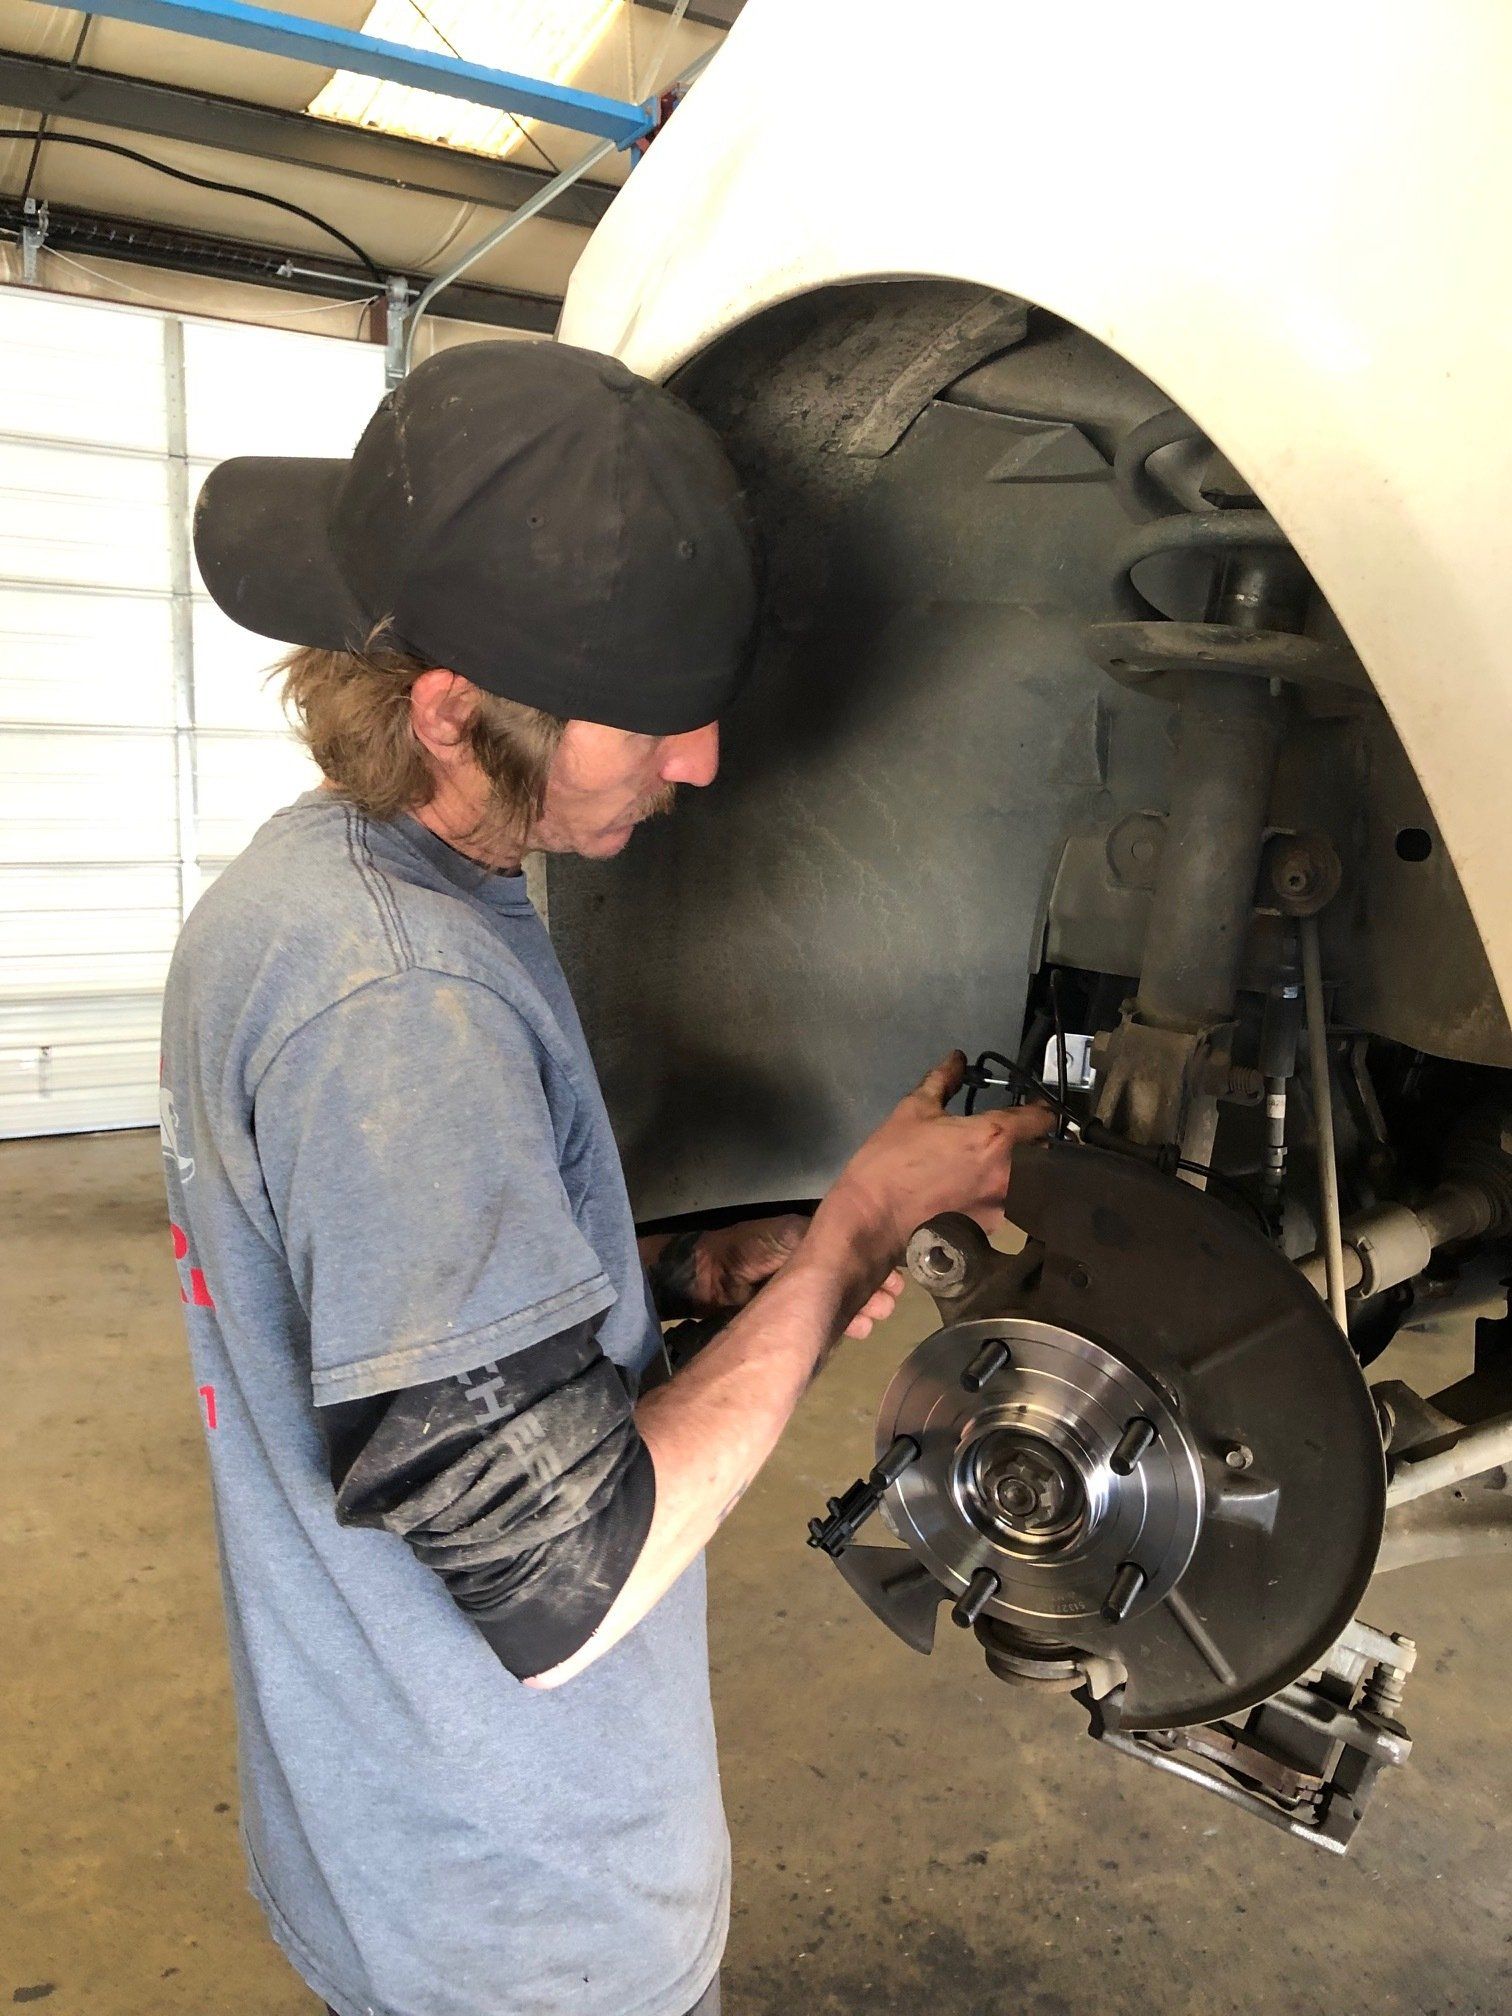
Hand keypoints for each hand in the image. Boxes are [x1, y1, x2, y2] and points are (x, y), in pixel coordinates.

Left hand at [672, 1217, 904, 1338]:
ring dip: (862, 1309)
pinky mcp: (795, 1316)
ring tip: (877, 1317)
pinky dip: (844, 1324)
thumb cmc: (747, 1249)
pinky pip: (826, 1320)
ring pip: (843, 1302)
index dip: (873, 1264)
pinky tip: (859, 1329)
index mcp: (813, 1242)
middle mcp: (814, 1267)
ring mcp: (805, 1293)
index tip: (894, 1277)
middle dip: (873, 1291)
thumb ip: (818, 1239)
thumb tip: (855, 1242)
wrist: (708, 1278)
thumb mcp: (786, 1234)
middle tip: (889, 1303)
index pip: (853, 1253)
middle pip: (852, 1280)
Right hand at [811, 1051, 1054, 1294]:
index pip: (1042, 1119)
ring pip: (1022, 1183)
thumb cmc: (890, 1162)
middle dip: (1024, 1144)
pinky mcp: (990, 1232)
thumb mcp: (913, 1110)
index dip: (1040, 1110)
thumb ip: (943, 1080)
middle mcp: (1009, 1174)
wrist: (871, 1220)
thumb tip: (957, 1059)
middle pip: (1037, 1153)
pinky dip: (993, 1198)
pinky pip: (1004, 1207)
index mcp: (994, 1138)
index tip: (1033, 1109)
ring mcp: (1002, 1207)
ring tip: (979, 1171)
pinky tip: (968, 1196)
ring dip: (1012, 1173)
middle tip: (998, 1141)